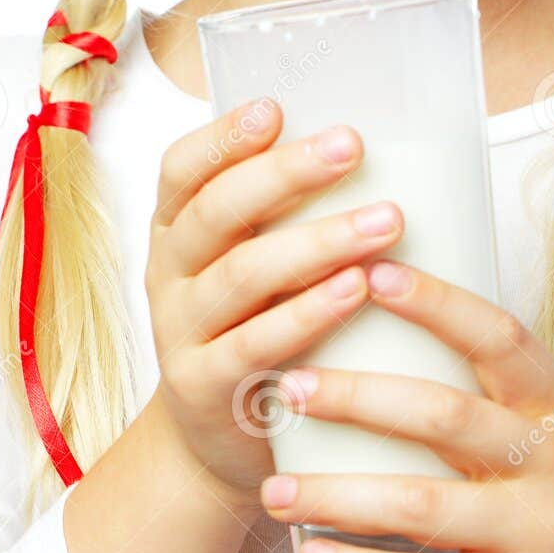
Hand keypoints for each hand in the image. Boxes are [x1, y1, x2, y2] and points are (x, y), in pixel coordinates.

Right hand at [144, 98, 408, 518]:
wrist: (209, 444)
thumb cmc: (250, 328)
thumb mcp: (246, 264)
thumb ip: (279, 215)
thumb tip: (366, 142)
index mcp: (174, 230)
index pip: (182, 169)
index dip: (223, 137)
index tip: (276, 108)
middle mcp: (168, 273)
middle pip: (216, 211)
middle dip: (285, 173)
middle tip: (351, 145)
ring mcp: (180, 331)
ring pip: (243, 274)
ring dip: (316, 242)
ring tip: (385, 219)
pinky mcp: (205, 387)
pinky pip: (256, 344)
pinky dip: (308, 314)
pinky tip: (357, 290)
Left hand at [257, 254, 553, 552]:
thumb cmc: (546, 495)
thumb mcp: (535, 430)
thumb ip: (472, 384)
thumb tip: (361, 304)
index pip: (498, 338)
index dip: (436, 302)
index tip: (369, 272)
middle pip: (446, 415)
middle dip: (357, 397)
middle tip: (288, 386)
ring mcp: (543, 534)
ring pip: (423, 504)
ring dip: (337, 494)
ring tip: (275, 490)